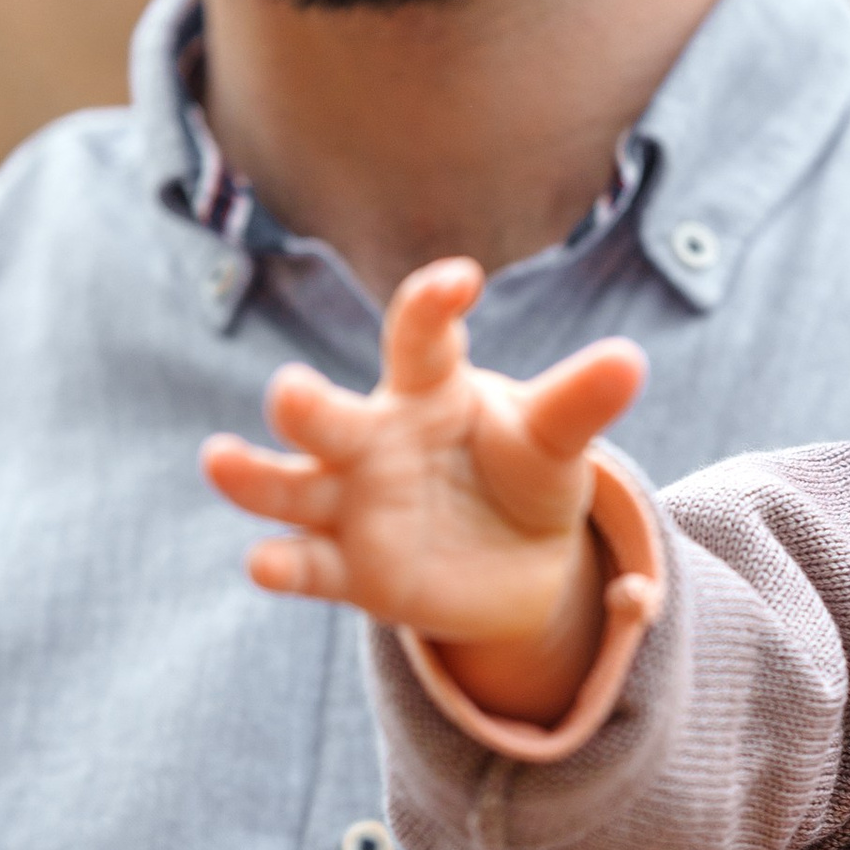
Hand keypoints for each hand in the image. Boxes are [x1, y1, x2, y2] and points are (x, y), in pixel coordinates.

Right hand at [200, 257, 644, 721]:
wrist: (519, 562)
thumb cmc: (525, 472)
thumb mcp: (556, 440)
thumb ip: (580, 402)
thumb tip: (631, 360)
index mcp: (428, 388)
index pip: (421, 337)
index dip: (432, 306)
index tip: (461, 281)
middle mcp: (375, 438)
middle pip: (331, 416)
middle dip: (306, 404)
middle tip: (289, 392)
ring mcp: (353, 502)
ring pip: (290, 485)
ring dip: (253, 475)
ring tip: (218, 460)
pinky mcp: (348, 568)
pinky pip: (307, 564)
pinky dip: (283, 564)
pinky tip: (262, 562)